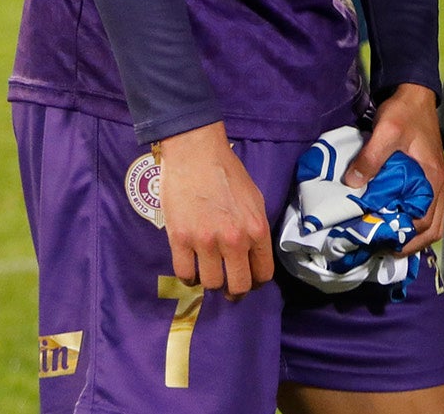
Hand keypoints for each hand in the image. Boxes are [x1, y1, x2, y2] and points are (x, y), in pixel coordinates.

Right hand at [157, 122, 274, 299]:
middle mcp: (234, 239)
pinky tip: (191, 267)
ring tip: (208, 271)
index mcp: (256, 228)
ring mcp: (206, 241)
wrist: (196, 153)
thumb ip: (255, 229)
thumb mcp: (254, 199)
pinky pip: (185, 275)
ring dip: (210, 282)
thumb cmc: (227, 172)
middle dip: (235, 291)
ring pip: (211, 284)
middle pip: (238, 287)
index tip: (248, 280)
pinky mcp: (180, 239)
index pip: (263, 273)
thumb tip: (254, 255)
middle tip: (228, 287)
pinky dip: (189, 277)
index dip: (256, 282)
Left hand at [344, 84, 443, 253]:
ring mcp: (436, 182)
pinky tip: (396, 221)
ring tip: (389, 241)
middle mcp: (439, 185)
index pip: (424, 221)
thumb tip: (352, 184)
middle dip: (411, 244)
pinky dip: (414, 222)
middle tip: (384, 248)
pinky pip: (427, 210)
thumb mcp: (385, 131)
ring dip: (414, 235)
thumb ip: (370, 158)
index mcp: (432, 178)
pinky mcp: (428, 177)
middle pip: (433, 228)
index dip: (405, 236)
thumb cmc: (403, 113)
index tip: (380, 242)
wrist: (414, 93)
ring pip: (433, 222)